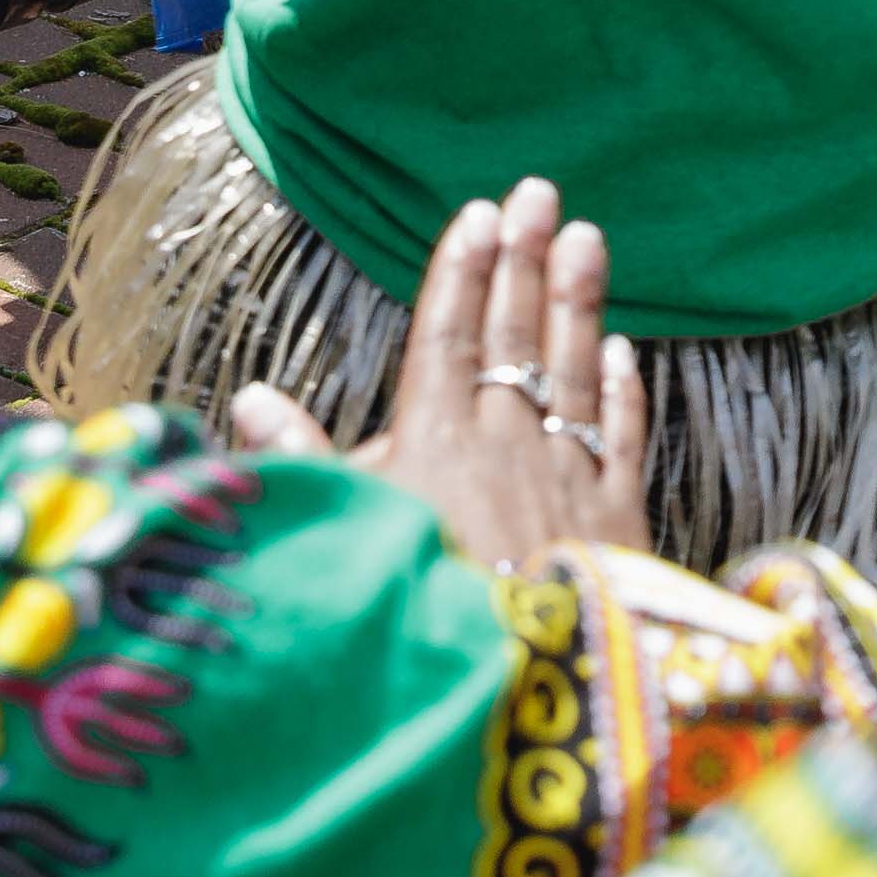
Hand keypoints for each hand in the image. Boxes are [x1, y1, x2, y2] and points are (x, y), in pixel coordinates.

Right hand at [230, 179, 648, 568]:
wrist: (514, 682)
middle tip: (541, 193)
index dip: (462, 272)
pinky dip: (623, 391)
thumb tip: (251, 399)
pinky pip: (622, 437)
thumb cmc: (412, 607)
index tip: (478, 213)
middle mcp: (506, 440)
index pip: (450, 335)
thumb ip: (302, 460)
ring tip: (588, 237)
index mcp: (434, 438)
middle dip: (525, 260)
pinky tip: (626, 352)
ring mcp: (567, 474)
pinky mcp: (616, 519)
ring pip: (574, 368)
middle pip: (516, 334)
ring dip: (579, 301)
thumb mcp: (341, 531)